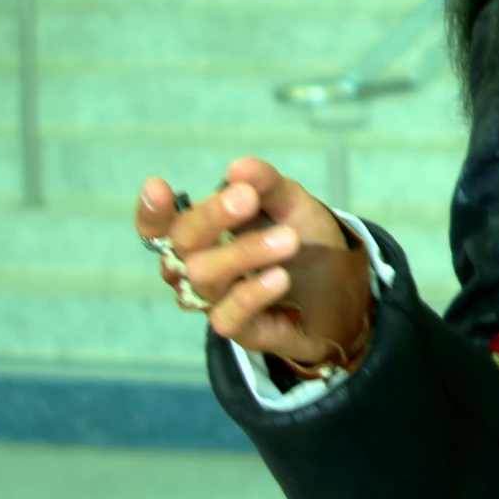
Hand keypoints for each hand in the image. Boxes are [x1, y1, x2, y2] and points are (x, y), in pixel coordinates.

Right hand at [134, 157, 370, 366]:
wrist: (347, 288)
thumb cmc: (305, 241)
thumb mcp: (291, 204)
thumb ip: (266, 186)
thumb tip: (238, 167)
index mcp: (201, 234)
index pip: (159, 227)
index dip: (151, 211)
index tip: (158, 187)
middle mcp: (197, 268)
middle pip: (182, 243)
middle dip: (212, 217)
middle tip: (246, 198)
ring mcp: (216, 301)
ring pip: (204, 277)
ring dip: (245, 253)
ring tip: (288, 239)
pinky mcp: (240, 331)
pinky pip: (227, 316)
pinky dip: (252, 294)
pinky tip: (280, 278)